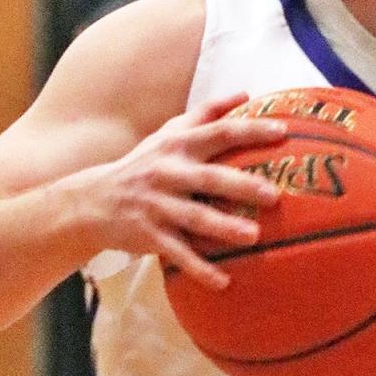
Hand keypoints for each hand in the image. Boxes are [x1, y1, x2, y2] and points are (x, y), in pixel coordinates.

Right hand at [78, 93, 285, 287]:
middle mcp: (168, 172)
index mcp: (178, 146)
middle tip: (274, 195)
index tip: (283, 131)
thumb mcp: (168, 134)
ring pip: (194, 217)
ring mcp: (158, 205)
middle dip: (242, 185)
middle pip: (210, 178)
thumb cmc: (144, 165)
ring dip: (223, 227)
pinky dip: (199, 268)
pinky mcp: (149, 235)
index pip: (219, 133)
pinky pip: (178, 253)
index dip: (250, 130)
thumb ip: (205, 114)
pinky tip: (224, 282)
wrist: (92, 201)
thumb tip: (245, 94)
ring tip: (253, 236)